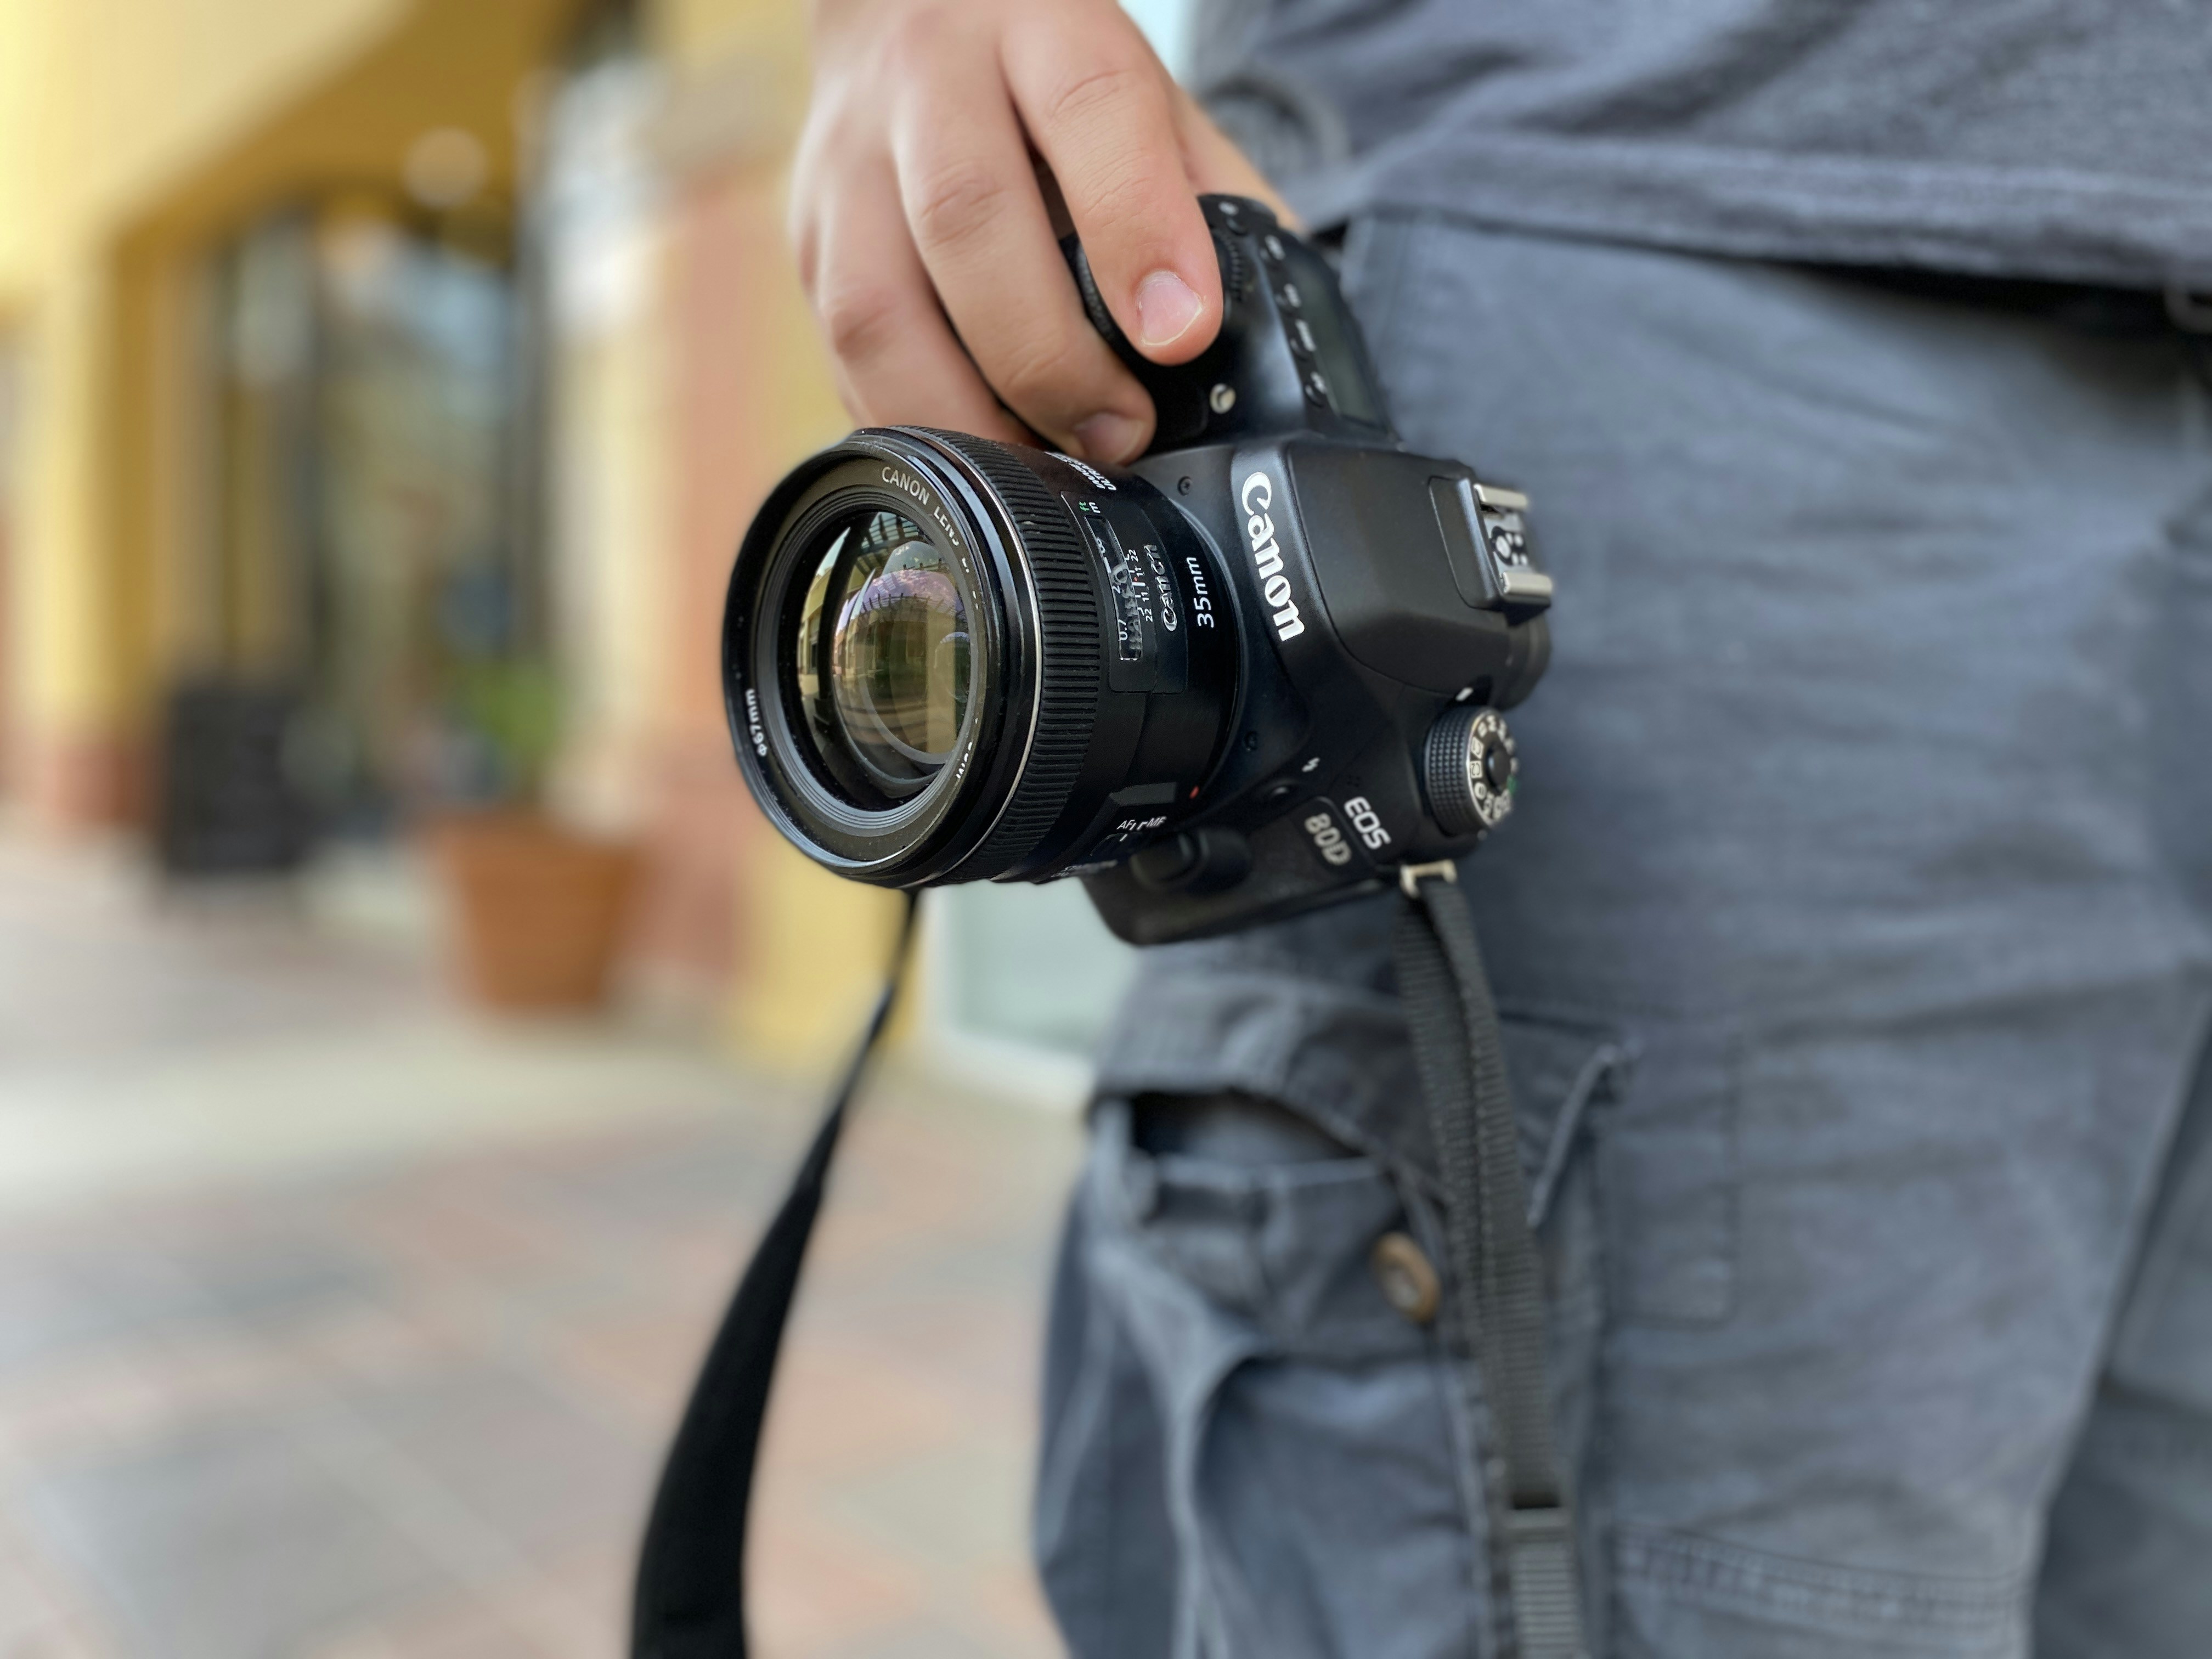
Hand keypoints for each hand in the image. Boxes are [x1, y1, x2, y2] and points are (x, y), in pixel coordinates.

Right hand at [791, 0, 1290, 463]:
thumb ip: (1208, 195)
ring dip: (965, 411)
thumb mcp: (1147, 97)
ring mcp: (845, 164)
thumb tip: (1257, 335)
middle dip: (1048, 354)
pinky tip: (972, 456)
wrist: (904, 8)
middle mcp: (925, 82)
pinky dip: (912, 423)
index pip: (1088, 111)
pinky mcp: (804, 239)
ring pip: (876, 307)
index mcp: (1038, 24)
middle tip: (1118, 432)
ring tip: (1042, 468)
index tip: (1180, 334)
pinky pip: (843, 358)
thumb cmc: (1048, 75)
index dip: (1136, 227)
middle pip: (966, 220)